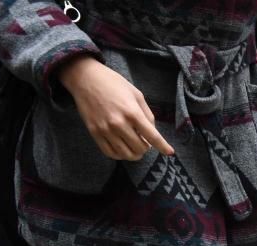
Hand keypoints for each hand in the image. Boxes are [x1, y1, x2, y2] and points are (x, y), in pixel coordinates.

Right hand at [58, 56, 173, 160]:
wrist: (86, 78)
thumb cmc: (114, 84)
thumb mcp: (136, 94)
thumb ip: (147, 114)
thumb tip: (152, 132)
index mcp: (133, 112)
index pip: (152, 136)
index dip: (163, 147)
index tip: (170, 153)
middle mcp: (119, 123)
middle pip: (140, 148)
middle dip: (146, 148)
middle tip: (144, 142)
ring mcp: (105, 129)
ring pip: (126, 154)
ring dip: (134, 154)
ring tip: (135, 147)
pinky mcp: (94, 133)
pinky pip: (110, 153)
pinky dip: (119, 155)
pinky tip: (122, 149)